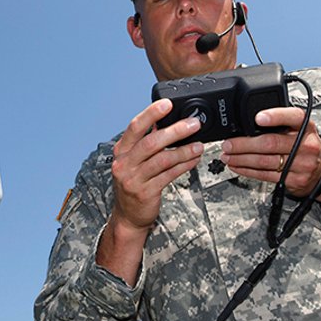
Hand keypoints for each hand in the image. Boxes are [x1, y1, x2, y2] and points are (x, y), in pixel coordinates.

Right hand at [97, 99, 203, 285]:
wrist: (128, 216)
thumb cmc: (134, 184)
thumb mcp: (134, 161)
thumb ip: (147, 143)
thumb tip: (165, 122)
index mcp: (121, 151)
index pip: (135, 127)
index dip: (151, 114)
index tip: (167, 104)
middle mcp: (124, 163)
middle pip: (151, 142)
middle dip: (175, 131)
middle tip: (193, 124)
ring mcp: (133, 179)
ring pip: (162, 160)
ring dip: (184, 150)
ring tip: (199, 145)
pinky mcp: (146, 192)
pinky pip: (169, 176)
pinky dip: (184, 166)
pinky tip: (194, 160)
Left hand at [220, 107, 320, 204]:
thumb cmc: (305, 146)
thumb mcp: (300, 129)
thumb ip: (280, 124)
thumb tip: (246, 122)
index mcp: (306, 126)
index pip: (293, 117)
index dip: (274, 116)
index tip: (257, 118)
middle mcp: (306, 145)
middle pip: (270, 143)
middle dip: (243, 144)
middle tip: (228, 144)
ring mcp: (301, 164)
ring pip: (264, 161)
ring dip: (241, 159)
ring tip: (227, 156)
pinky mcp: (294, 180)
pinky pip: (265, 175)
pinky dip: (247, 171)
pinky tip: (237, 166)